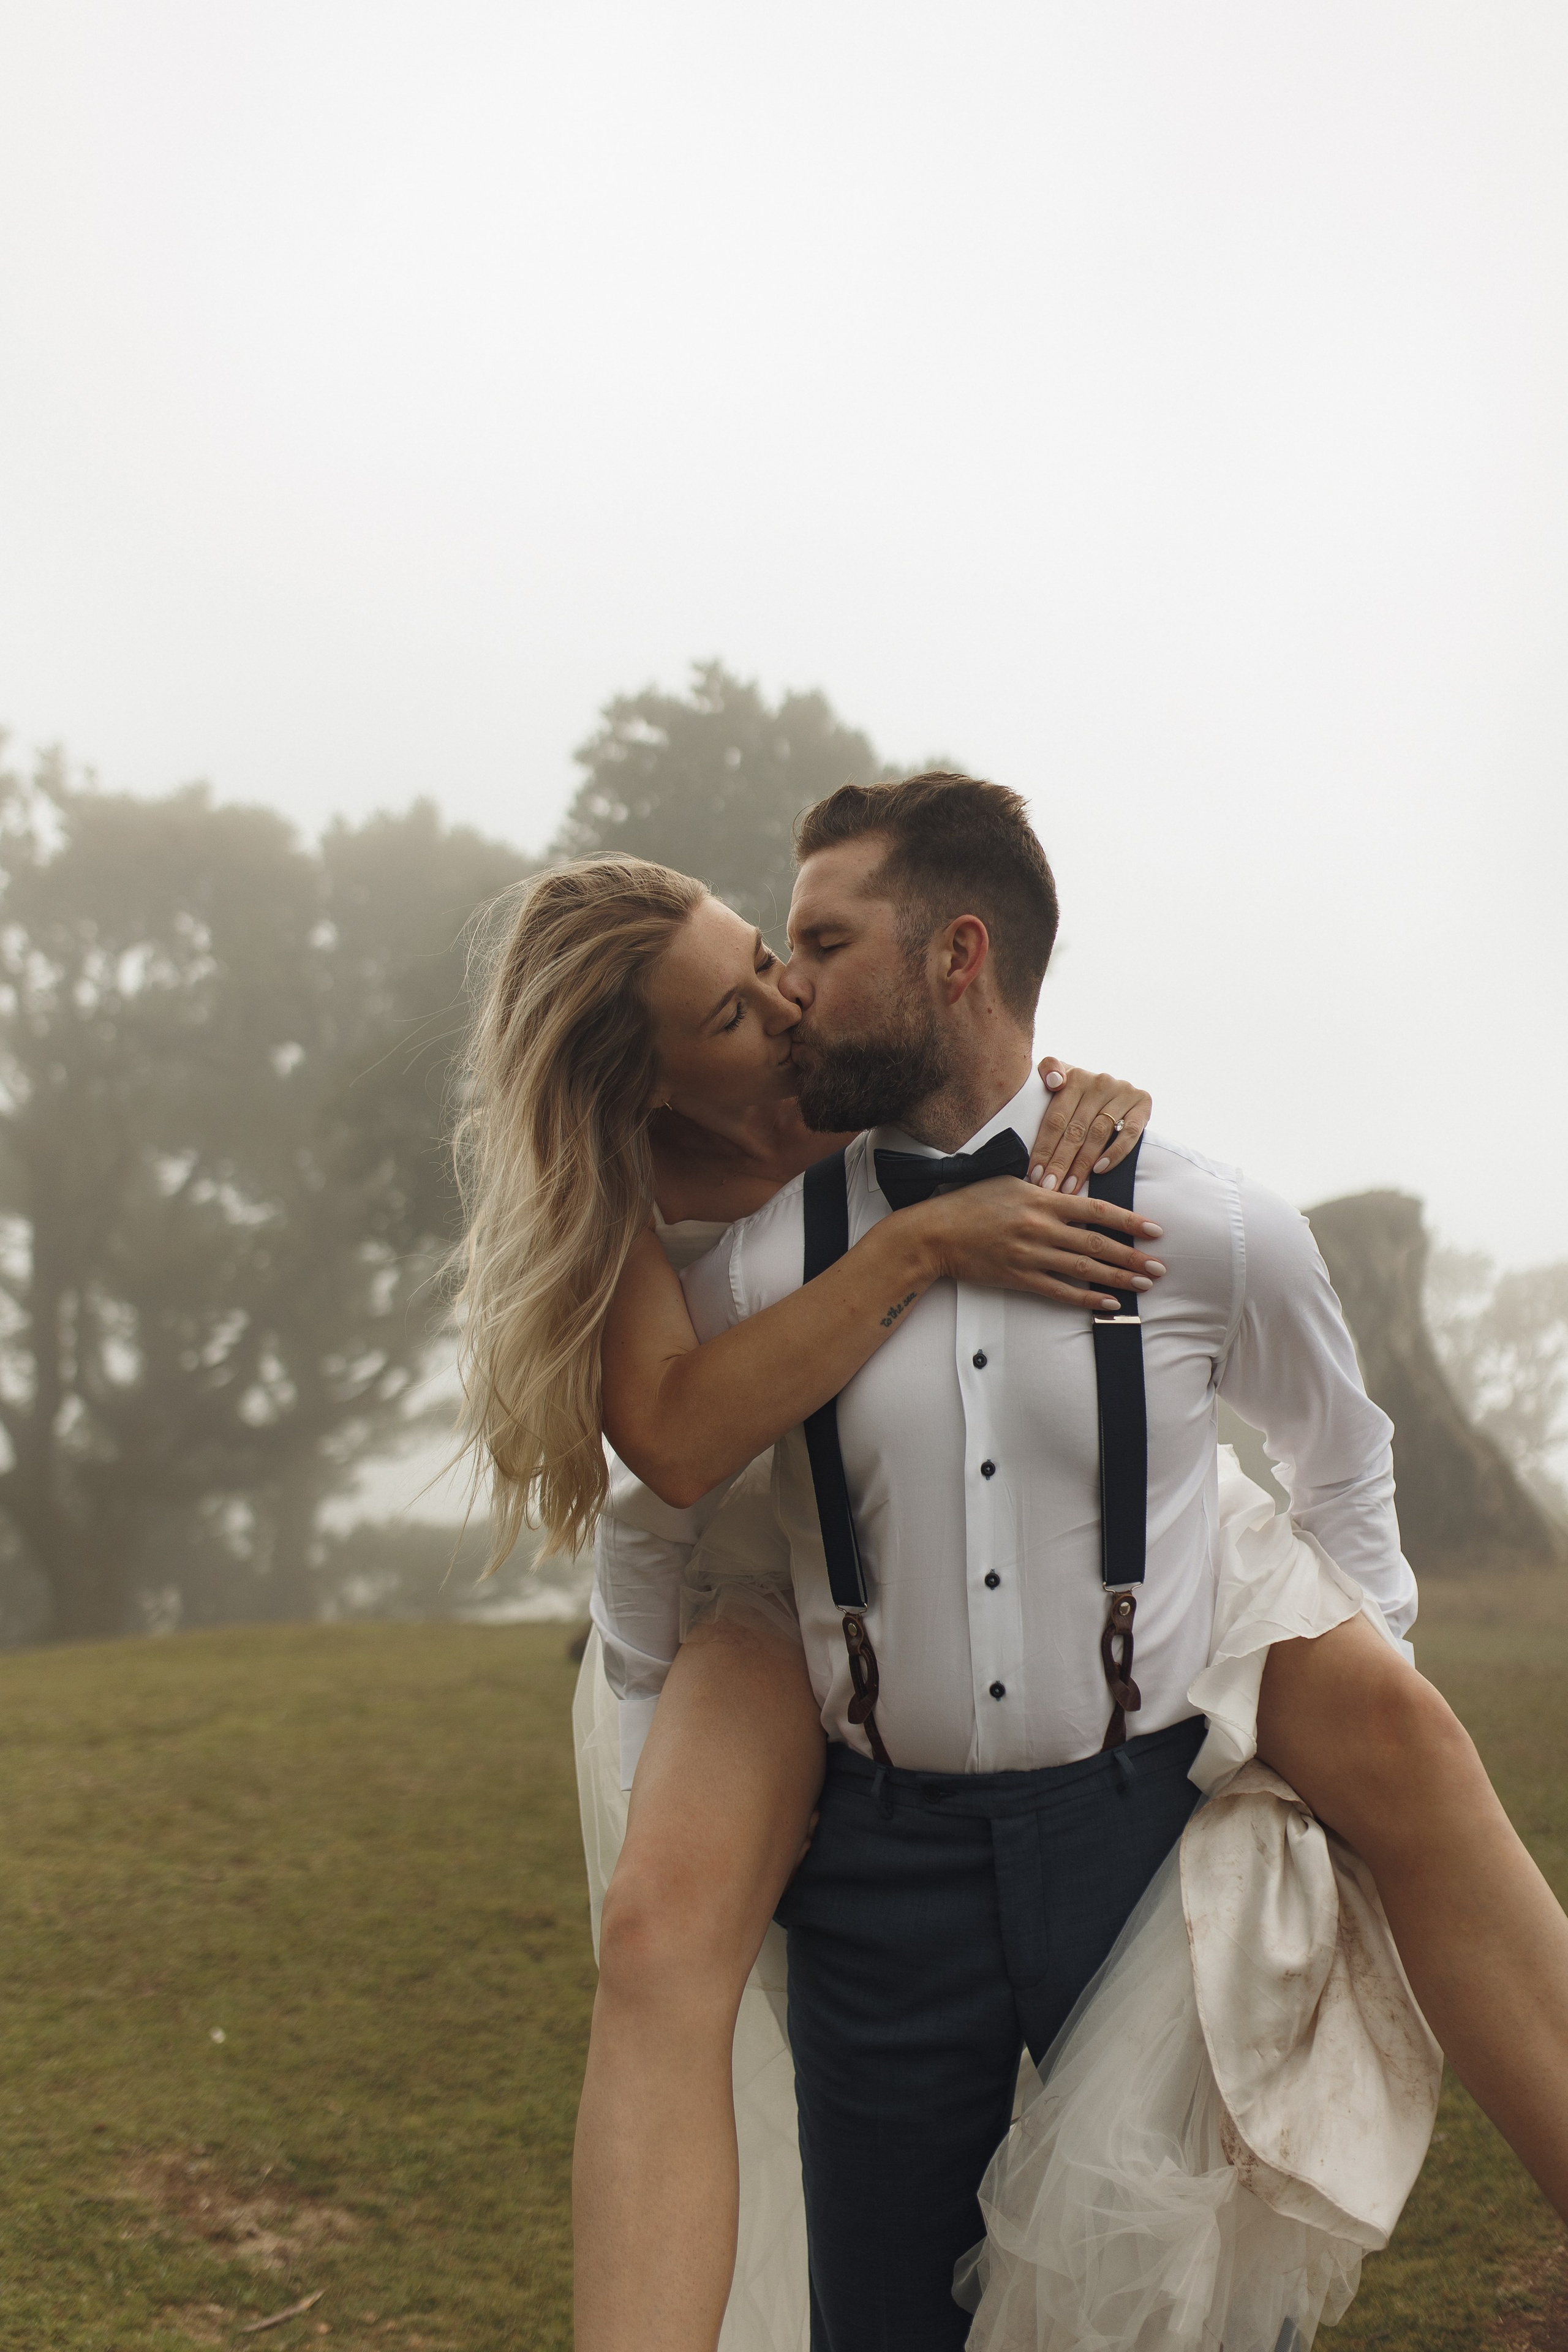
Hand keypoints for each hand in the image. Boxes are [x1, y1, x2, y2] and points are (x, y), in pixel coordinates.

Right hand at [917, 1178, 1165, 1313]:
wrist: (935, 1233)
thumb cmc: (969, 1203)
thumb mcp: (1008, 1183)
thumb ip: (1043, 1188)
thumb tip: (1071, 1192)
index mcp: (1042, 1199)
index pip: (1097, 1210)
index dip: (1130, 1220)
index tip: (1154, 1230)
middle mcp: (1041, 1227)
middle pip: (1098, 1243)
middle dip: (1132, 1256)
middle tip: (1159, 1266)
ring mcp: (1031, 1254)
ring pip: (1084, 1268)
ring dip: (1117, 1278)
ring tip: (1144, 1285)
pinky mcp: (1019, 1277)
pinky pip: (1060, 1291)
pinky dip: (1086, 1298)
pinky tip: (1108, 1304)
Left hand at [1030, 1059, 1152, 1194]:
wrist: (1111, 1086)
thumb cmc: (1075, 1090)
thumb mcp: (1058, 1075)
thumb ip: (1047, 1071)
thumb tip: (1054, 1081)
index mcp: (1074, 1078)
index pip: (1056, 1119)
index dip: (1044, 1148)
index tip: (1034, 1174)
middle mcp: (1099, 1082)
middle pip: (1075, 1130)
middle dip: (1060, 1163)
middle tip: (1049, 1188)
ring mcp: (1122, 1092)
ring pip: (1098, 1134)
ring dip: (1083, 1165)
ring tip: (1069, 1187)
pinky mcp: (1142, 1103)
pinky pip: (1130, 1133)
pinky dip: (1115, 1152)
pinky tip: (1100, 1170)